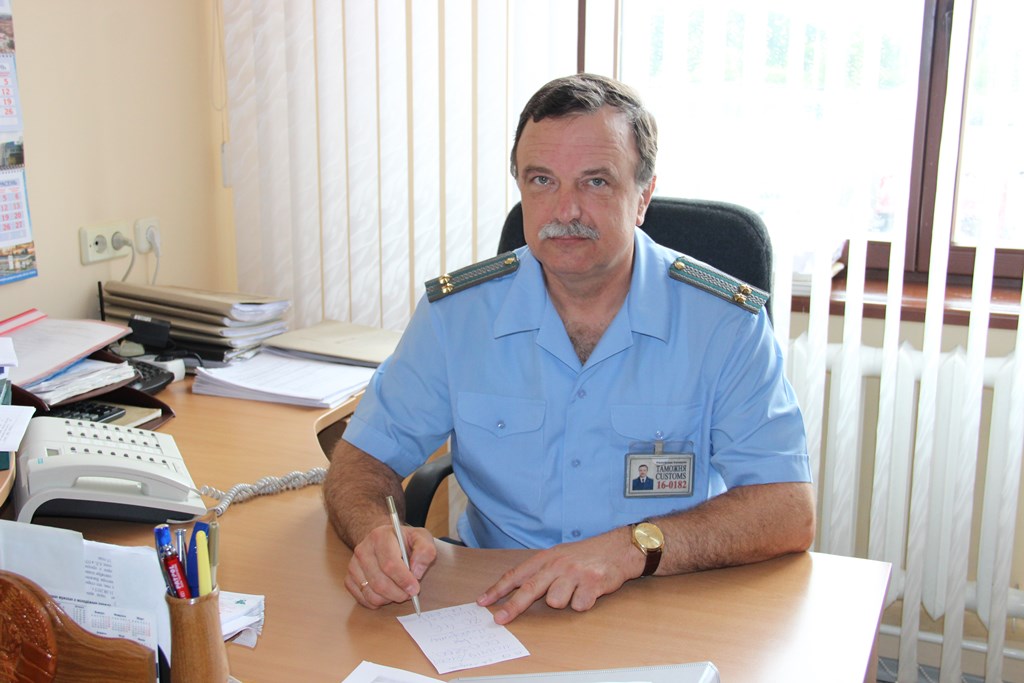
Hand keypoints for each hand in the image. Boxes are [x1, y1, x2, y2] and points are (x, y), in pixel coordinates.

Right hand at [346, 524, 436, 607]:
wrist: (384, 541)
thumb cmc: (404, 542)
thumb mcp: (421, 538)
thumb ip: (425, 551)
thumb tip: (416, 572)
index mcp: (380, 537)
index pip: (390, 564)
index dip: (404, 580)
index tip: (415, 589)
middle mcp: (363, 550)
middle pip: (379, 583)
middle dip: (398, 594)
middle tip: (409, 594)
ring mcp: (353, 565)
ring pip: (371, 594)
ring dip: (389, 599)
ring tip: (399, 592)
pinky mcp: (349, 578)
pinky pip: (362, 599)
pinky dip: (377, 602)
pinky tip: (386, 594)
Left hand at [477, 529, 642, 623]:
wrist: (617, 549)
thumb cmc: (584, 555)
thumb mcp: (558, 556)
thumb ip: (540, 571)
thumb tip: (517, 588)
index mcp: (546, 558)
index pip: (516, 575)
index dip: (498, 589)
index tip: (484, 602)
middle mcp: (558, 565)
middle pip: (529, 590)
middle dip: (512, 607)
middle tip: (499, 620)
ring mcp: (574, 574)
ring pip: (556, 601)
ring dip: (563, 601)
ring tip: (574, 591)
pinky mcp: (592, 584)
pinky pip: (578, 605)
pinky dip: (582, 603)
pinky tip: (589, 593)